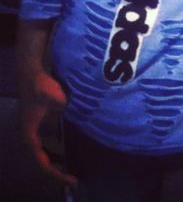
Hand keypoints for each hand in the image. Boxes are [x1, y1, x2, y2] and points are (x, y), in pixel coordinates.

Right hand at [19, 70, 76, 186]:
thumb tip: (81, 120)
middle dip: (57, 170)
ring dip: (56, 160)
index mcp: (30, 137)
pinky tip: (66, 148)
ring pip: (44, 152)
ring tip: (70, 168)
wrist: (32, 73)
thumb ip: (67, 114)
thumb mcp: (59, 102)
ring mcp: (32, 130)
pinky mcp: (37, 123)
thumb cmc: (43, 88)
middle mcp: (29, 137)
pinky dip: (56, 148)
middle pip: (42, 161)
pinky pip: (46, 142)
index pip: (43, 163)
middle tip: (73, 179)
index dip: (58, 174)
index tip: (72, 180)